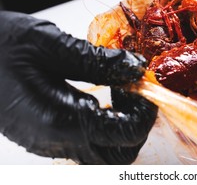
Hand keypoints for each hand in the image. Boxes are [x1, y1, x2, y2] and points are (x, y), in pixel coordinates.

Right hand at [0, 11, 157, 163]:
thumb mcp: (50, 45)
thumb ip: (98, 61)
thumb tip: (137, 69)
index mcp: (58, 121)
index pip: (124, 133)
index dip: (145, 110)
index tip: (146, 84)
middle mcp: (55, 141)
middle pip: (119, 154)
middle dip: (139, 124)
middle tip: (135, 88)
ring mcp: (49, 143)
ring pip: (105, 155)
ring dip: (124, 128)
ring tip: (121, 91)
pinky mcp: (46, 136)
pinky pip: (89, 145)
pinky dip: (107, 127)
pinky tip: (105, 99)